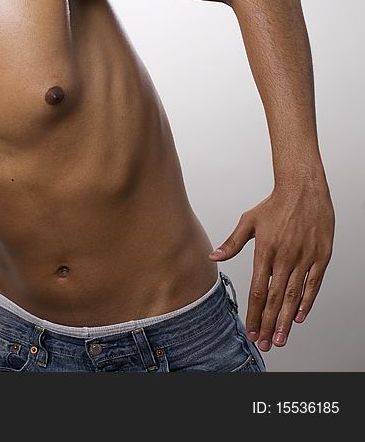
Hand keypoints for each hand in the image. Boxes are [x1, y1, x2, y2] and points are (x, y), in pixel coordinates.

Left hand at [207, 180, 333, 351]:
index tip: (251, 330)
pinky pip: (314, 284)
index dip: (254, 313)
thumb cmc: (274, 205)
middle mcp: (285, 258)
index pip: (258, 291)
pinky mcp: (321, 256)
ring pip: (294, 296)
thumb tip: (213, 256)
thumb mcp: (248, 221)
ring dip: (287, 319)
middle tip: (266, 344)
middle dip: (269, 324)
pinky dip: (307, 301)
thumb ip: (232, 243)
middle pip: (275, 299)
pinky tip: (300, 316)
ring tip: (281, 338)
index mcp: (265, 252)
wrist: (303, 189)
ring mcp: (304, 258)